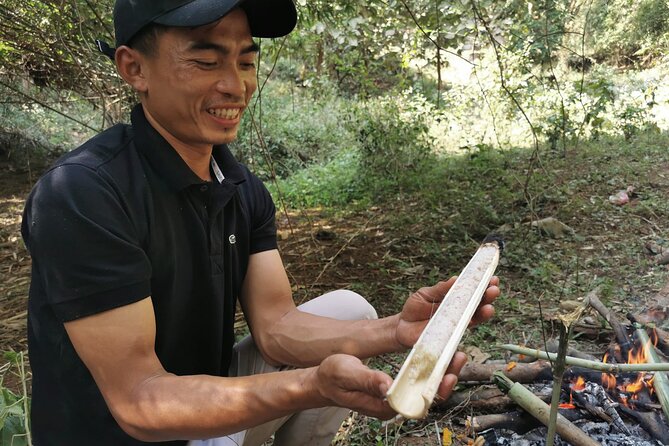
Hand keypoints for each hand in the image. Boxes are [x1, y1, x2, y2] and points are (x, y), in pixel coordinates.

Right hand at [315, 352, 468, 419]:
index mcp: (384, 405)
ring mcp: (396, 396)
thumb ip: (367, 380)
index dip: (436, 388)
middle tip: (459, 356)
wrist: (323, 381)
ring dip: (442, 370)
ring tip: (455, 353)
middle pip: (428, 394)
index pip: (418, 402)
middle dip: (447, 376)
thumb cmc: (333, 377)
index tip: (449, 373)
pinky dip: (431, 366)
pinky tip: (439, 351)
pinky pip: (419, 379)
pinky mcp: (397, 387)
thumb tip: (387, 386)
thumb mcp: (347, 373)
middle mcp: (394, 404)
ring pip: (426, 387)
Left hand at [394, 276, 499, 349]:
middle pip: (478, 306)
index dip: (484, 286)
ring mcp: (454, 328)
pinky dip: (461, 344)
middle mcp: (459, 314)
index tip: (493, 279)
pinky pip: (457, 342)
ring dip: (482, 315)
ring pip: (473, 322)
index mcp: (456, 300)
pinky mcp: (446, 341)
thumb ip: (440, 289)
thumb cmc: (415, 308)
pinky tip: (467, 337)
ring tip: (489, 308)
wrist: (402, 326)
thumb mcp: (425, 294)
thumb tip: (456, 278)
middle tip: (494, 290)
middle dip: (487, 298)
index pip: (473, 293)